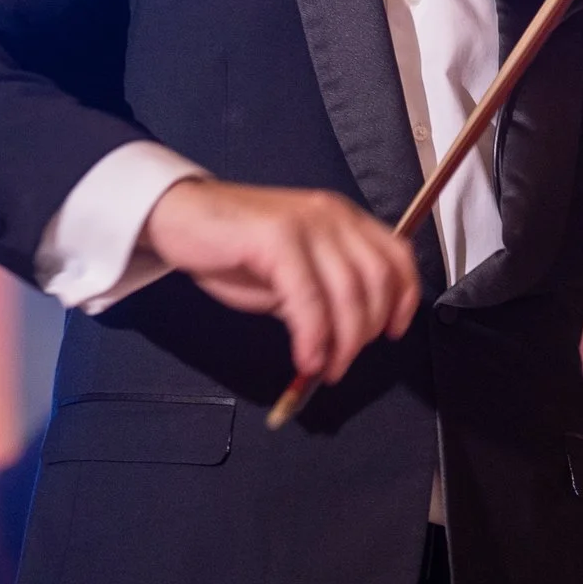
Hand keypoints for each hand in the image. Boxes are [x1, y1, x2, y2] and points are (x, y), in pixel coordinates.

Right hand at [141, 179, 420, 385]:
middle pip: (377, 279)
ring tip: (325, 368)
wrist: (178, 216)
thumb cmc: (232, 248)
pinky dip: (313, 336)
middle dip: (366, 331)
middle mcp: (332, 215)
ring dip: (342, 341)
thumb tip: (343, 338)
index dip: (404, 299)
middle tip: (343, 364)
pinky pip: (309, 297)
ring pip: (348, 291)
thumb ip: (322, 295)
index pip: (397, 255)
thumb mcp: (290, 273)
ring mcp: (306, 223)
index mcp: (343, 219)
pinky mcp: (277, 237)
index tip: (393, 332)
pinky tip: (305, 357)